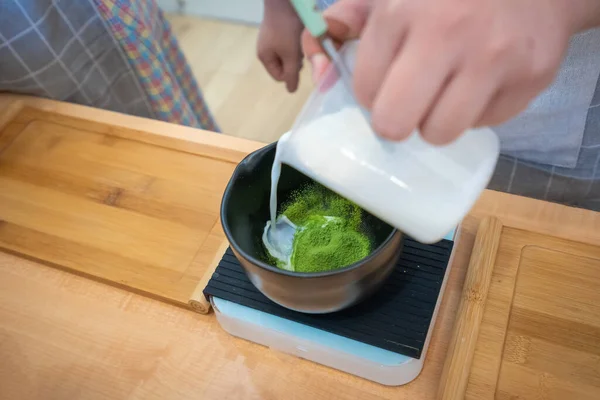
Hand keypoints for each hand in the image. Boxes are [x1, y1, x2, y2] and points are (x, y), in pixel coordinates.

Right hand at [258, 0, 304, 91]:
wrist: (285, 0)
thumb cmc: (286, 28)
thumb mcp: (291, 55)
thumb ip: (291, 74)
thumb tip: (291, 91)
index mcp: (264, 57)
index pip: (280, 77)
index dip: (291, 73)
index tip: (298, 60)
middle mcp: (265, 49)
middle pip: (284, 66)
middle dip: (294, 61)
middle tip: (300, 48)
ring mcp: (271, 38)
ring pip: (288, 54)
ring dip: (297, 50)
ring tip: (301, 39)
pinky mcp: (278, 29)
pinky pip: (289, 42)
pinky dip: (296, 40)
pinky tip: (300, 32)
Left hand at [303, 0, 594, 144]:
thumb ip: (349, 23)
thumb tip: (321, 74)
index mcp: (402, 11)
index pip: (365, 90)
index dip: (372, 95)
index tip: (387, 85)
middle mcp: (447, 32)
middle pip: (394, 123)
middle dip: (396, 122)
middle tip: (409, 107)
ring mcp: (493, 57)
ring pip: (439, 133)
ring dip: (437, 123)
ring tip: (447, 95)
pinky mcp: (530, 77)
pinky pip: (484, 124)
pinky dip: (478, 112)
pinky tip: (485, 83)